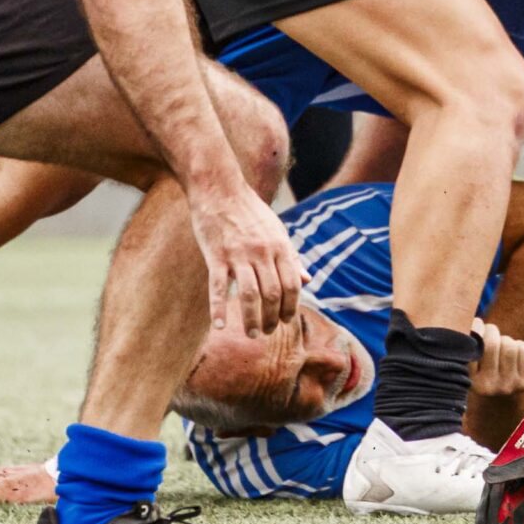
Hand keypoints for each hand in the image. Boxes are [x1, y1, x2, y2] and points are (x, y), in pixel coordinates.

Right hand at [190, 184, 302, 335]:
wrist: (220, 188)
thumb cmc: (250, 212)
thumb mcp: (277, 231)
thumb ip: (292, 256)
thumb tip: (308, 280)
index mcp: (280, 246)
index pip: (292, 284)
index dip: (291, 307)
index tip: (285, 321)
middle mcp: (262, 251)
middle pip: (272, 294)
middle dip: (272, 318)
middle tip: (267, 332)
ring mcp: (238, 254)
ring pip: (249, 295)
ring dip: (252, 319)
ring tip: (252, 334)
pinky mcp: (215, 255)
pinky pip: (217, 287)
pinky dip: (218, 308)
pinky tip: (219, 326)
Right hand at [468, 320, 523, 398]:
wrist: (503, 398)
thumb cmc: (482, 367)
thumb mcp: (471, 360)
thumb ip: (469, 342)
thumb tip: (476, 321)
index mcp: (470, 380)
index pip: (472, 347)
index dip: (476, 329)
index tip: (478, 324)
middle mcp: (488, 386)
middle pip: (492, 343)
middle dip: (491, 331)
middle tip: (490, 331)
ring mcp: (508, 385)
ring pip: (510, 345)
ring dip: (506, 341)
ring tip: (502, 348)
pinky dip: (521, 347)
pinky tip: (515, 355)